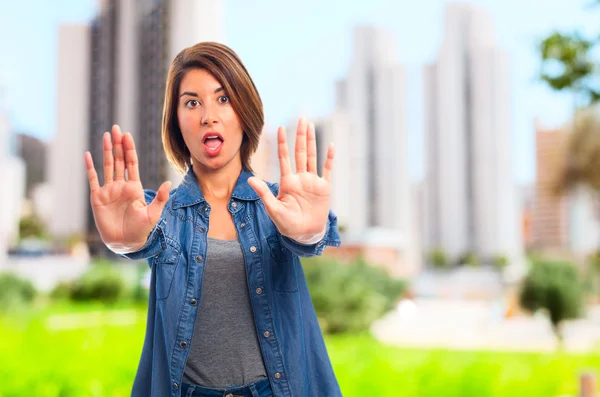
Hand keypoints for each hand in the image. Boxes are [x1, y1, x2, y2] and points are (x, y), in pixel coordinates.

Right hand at [85, 125, 170, 252]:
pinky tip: (88, 155)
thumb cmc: (141, 230)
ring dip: (106, 151)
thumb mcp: (153, 214)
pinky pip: (93, 179)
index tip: (127, 135)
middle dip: (118, 144)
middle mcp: (121, 186)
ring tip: (105, 136)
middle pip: (119, 160)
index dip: (129, 149)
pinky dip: (90, 168)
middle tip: (116, 128)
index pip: (132, 163)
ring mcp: (109, 190)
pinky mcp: (97, 198)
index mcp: (135, 187)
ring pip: (107, 166)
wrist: (125, 243)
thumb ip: (160, 198)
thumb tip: (169, 182)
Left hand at [248, 117, 333, 237]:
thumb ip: (264, 194)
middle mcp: (300, 178)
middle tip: (302, 117)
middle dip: (300, 135)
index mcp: (287, 182)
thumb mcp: (274, 210)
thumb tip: (251, 179)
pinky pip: (327, 170)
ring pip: (312, 157)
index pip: (284, 158)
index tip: (280, 128)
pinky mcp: (324, 188)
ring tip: (311, 126)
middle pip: (300, 152)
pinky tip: (331, 146)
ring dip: (312, 141)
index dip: (283, 143)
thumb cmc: (287, 224)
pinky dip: (329, 159)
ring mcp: (312, 182)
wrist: (305, 234)